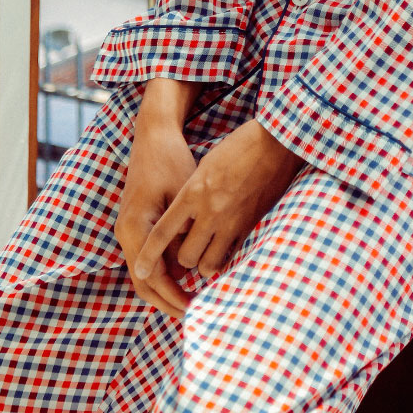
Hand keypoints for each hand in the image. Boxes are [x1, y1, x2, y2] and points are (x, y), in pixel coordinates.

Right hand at [115, 92, 199, 317]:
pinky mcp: (134, 226)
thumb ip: (183, 231)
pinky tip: (183, 279)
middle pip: (142, 282)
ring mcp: (126, 230)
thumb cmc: (172, 161)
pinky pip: (145, 259)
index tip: (195, 308)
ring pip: (141, 273)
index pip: (152, 275)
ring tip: (189, 302)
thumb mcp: (184, 196)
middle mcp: (125, 232)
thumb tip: (192, 266)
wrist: (153, 137)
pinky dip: (161, 274)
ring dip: (163, 290)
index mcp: (136, 226)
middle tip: (193, 314)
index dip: (173, 295)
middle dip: (166, 301)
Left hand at [134, 118, 305, 285]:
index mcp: (192, 193)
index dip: (148, 256)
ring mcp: (233, 221)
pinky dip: (226, 258)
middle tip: (186, 252)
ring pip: (209, 264)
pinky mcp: (252, 226)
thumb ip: (191, 195)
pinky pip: (233, 257)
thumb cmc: (236, 148)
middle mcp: (210, 211)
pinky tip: (226, 249)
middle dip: (183, 260)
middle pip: (185, 257)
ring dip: (204, 263)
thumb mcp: (204, 167)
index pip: (162, 233)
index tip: (139, 271)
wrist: (274, 142)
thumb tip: (183, 220)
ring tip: (206, 252)